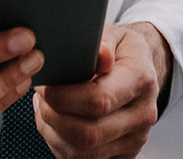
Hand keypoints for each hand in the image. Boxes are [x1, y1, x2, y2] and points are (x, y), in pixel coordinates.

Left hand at [32, 22, 169, 158]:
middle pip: (88, 134)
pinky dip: (61, 144)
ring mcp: (134, 139)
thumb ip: (103, 41)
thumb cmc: (122, 51)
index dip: (64, 97)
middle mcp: (141, 114)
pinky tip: (56, 122)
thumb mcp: (115, 34)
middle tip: (40, 96)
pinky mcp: (124, 154)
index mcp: (140, 80)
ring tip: (45, 108)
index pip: (98, 100)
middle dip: (53, 117)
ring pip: (83, 153)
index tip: (44, 86)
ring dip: (53, 133)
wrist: (142, 70)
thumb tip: (100, 54)